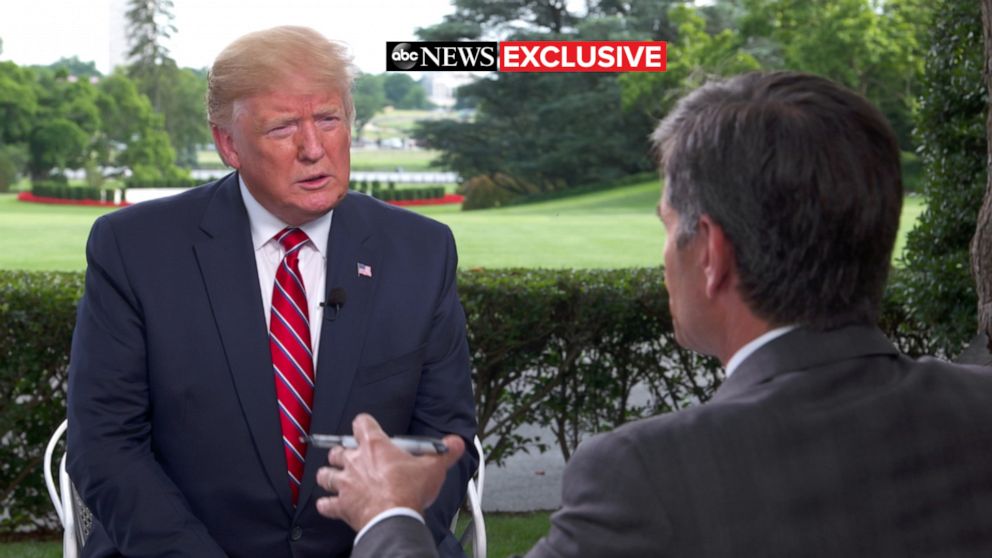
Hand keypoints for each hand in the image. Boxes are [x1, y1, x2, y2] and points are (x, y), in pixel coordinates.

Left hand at [315, 413, 465, 531]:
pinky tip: (329, 505)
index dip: (364, 425)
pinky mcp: (341, 505)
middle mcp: (355, 461)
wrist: (394, 518)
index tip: (368, 429)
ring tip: (335, 478)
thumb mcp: (433, 468)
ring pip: (326, 475)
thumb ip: (445, 453)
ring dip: (329, 476)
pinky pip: (325, 504)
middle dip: (343, 454)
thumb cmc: (409, 491)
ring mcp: (345, 483)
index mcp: (375, 446)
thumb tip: (456, 442)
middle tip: (353, 458)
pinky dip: (326, 505)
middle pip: (338, 450)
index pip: (361, 423)